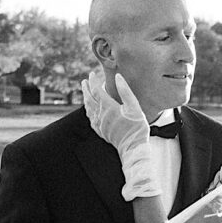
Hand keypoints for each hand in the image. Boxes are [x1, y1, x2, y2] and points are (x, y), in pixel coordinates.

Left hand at [82, 70, 156, 199]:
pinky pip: (90, 118)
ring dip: (85, 98)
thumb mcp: (134, 107)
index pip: (96, 90)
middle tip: (85, 81)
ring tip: (85, 92)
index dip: (93, 81)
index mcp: (109, 107)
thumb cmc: (137, 128)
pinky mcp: (100, 131)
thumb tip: (118, 77)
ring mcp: (99, 124)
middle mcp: (101, 115)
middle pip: (89, 98)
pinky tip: (89, 109)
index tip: (92, 74)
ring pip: (88, 108)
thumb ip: (125, 91)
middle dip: (86, 88)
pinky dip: (88, 110)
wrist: (133, 148)